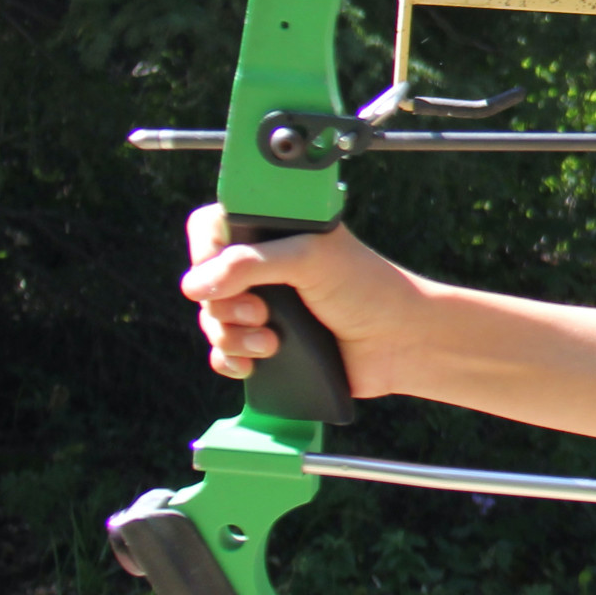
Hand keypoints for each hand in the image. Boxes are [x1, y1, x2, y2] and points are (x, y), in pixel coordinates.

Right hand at [181, 207, 414, 396]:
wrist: (401, 342)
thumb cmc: (368, 289)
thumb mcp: (310, 259)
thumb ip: (251, 262)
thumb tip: (194, 285)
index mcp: (275, 234)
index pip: (211, 229)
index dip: (204, 251)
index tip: (219, 272)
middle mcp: (265, 269)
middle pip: (204, 283)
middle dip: (224, 304)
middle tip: (261, 311)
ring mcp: (265, 307)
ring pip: (212, 321)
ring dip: (232, 336)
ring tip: (271, 342)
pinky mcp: (267, 344)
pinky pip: (223, 354)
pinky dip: (230, 360)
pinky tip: (254, 365)